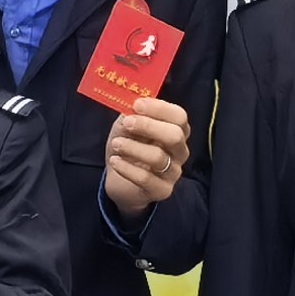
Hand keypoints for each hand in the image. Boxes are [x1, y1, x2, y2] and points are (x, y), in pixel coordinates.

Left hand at [103, 98, 189, 217]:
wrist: (121, 182)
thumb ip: (131, 116)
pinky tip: (115, 161)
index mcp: (176, 131)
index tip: (137, 104)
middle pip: (175, 136)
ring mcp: (173, 172)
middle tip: (127, 123)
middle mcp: (180, 151)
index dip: (160, 109)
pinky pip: (146, 178)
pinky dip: (127, 168)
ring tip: (116, 144)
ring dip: (133, 148)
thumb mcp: (127, 128)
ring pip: (158, 157)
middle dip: (149, 126)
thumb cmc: (129, 149)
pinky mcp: (162, 191)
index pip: (179, 116)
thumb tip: (129, 105)